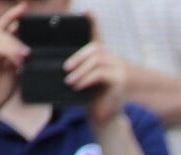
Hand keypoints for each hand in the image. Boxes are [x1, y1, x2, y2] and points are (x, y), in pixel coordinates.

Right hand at [0, 3, 27, 118]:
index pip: (3, 29)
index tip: (24, 8)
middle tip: (27, 17)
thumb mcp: (14, 73)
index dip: (12, 17)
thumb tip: (32, 53)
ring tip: (27, 54)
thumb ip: (19, 61)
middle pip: (0, 29)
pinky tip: (19, 62)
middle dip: (13, 20)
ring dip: (15, 44)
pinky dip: (9, 53)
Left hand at [63, 13, 126, 129]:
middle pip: (95, 48)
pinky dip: (86, 79)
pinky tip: (78, 85)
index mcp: (104, 58)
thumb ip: (76, 68)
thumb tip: (60, 63)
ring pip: (97, 60)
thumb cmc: (89, 99)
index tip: (87, 10)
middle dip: (78, 57)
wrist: (103, 118)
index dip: (93, 23)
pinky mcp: (120, 82)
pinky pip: (100, 74)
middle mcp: (114, 61)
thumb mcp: (81, 80)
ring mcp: (120, 71)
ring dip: (80, 70)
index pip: (98, 36)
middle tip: (66, 68)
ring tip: (69, 81)